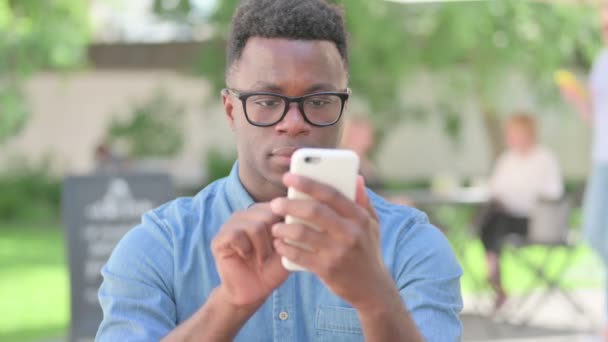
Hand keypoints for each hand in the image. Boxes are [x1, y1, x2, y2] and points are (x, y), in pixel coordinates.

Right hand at [211, 203, 288, 306]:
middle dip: (274, 239)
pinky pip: (236, 234)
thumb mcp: (289, 247)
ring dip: (262, 247)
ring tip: (260, 258)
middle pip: (269, 214)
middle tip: (270, 254)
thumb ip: (293, 229)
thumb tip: (299, 215)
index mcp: (264, 212)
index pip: (280, 206)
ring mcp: (231, 224)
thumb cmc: (273, 268)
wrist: (255, 291)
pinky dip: (245, 248)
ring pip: (255, 226)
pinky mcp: (219, 238)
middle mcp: (247, 214)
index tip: (285, 243)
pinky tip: (245, 255)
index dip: (286, 225)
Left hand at [270, 174, 395, 310]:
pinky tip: (279, 244)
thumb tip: (356, 177)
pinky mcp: (327, 270)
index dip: (308, 182)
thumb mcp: (372, 225)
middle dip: (290, 204)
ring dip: (283, 228)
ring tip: (275, 227)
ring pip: (302, 233)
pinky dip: (285, 248)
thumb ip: (363, 201)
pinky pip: (298, 255)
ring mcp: (338, 252)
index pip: (331, 193)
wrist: (373, 288)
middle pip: (314, 211)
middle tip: (275, 203)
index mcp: (359, 218)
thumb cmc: (368, 250)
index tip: (288, 176)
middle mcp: (350, 233)